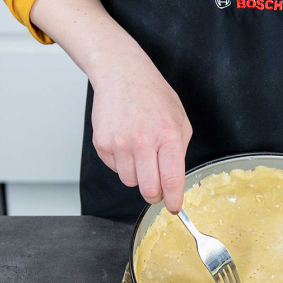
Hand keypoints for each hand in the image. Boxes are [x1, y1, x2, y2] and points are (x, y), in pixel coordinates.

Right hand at [29, 0, 191, 212]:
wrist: (122, 75)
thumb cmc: (153, 96)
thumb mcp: (179, 120)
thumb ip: (179, 151)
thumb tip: (175, 183)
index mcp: (169, 136)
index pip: (172, 180)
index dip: (174, 200)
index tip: (174, 207)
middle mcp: (144, 141)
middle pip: (148, 190)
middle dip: (154, 195)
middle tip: (157, 189)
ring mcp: (120, 143)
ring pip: (130, 182)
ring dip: (137, 175)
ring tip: (140, 152)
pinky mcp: (103, 144)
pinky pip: (115, 169)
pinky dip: (122, 163)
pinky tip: (126, 143)